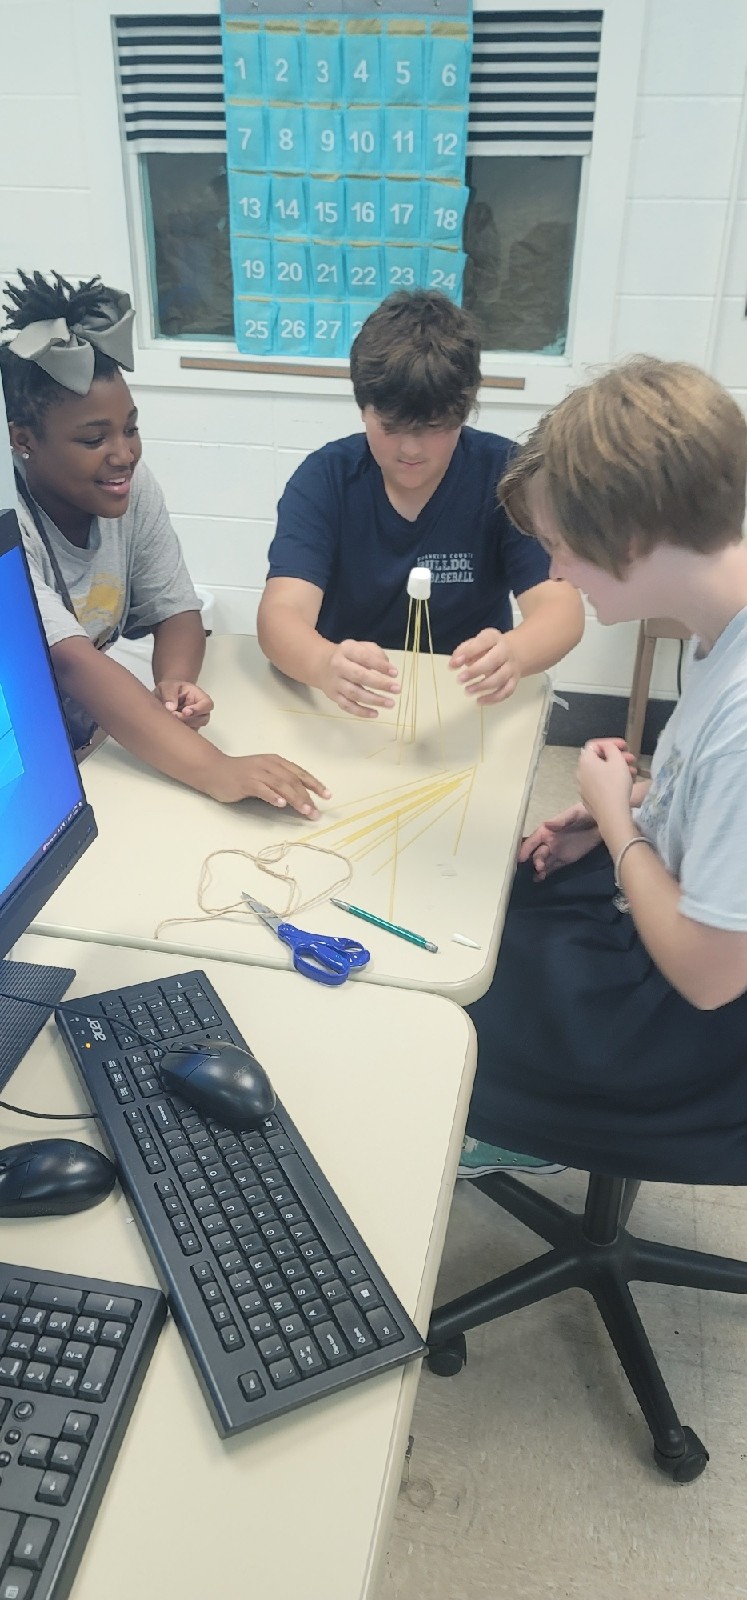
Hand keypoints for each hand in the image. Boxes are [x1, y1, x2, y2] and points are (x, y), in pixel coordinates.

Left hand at [154, 679, 213, 729]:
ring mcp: (195, 720)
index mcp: (198, 696)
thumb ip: (169, 694)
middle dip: (189, 720)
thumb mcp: (167, 687)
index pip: (207, 704)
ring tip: (171, 720)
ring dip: (184, 726)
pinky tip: (171, 726)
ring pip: (196, 728)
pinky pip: (188, 734)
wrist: (164, 696)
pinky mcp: (189, 728)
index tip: (185, 711)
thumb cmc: (169, 689)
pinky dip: (180, 732)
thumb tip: (171, 708)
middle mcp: (200, 710)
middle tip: (174, 715)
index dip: (198, 709)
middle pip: (203, 719)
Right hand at [213, 754, 330, 816]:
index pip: (300, 773)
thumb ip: (280, 782)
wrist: (214, 770)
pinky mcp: (246, 782)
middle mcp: (269, 765)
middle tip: (316, 812)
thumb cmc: (241, 774)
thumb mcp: (264, 773)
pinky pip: (262, 789)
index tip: (327, 796)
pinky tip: (281, 805)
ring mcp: (257, 772)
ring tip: (305, 811)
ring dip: (295, 799)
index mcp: (276, 761)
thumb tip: (300, 797)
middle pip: (293, 781)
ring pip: (281, 785)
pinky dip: (273, 796)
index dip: (315, 784)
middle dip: (307, 797)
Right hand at [320, 639, 399, 718]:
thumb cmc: (348, 656)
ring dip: (374, 700)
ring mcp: (335, 683)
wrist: (321, 665)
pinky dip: (361, 712)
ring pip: (354, 693)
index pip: (364, 657)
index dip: (380, 666)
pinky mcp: (333, 696)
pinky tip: (375, 714)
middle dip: (380, 684)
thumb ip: (375, 653)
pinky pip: (347, 706)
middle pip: (359, 676)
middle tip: (397, 689)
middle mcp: (338, 666)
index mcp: (346, 650)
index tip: (395, 673)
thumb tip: (388, 667)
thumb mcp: (360, 647)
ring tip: (390, 704)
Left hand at [449, 629, 520, 704]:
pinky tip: (479, 701)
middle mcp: (505, 651)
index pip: (483, 642)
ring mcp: (511, 667)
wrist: (516, 652)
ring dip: (483, 686)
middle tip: (459, 679)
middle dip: (475, 671)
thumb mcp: (476, 643)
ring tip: (467, 691)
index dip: (468, 652)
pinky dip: (493, 698)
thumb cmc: (489, 648)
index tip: (454, 664)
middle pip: (493, 661)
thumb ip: (463, 651)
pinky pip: (506, 691)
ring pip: (500, 678)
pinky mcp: (514, 680)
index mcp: (494, 638)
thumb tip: (452, 665)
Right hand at [518, 803, 600, 879]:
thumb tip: (547, 824)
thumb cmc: (586, 814)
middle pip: (537, 853)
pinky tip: (541, 879)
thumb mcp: (574, 813)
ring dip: (539, 869)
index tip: (520, 858)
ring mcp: (557, 852)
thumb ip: (561, 820)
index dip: (526, 849)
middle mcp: (549, 842)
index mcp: (547, 830)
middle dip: (535, 861)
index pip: (533, 841)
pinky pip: (553, 867)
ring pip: (544, 862)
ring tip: (538, 877)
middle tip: (539, 867)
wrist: (603, 823)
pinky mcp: (566, 860)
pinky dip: (547, 873)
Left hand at [577, 738, 634, 829]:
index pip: (595, 745)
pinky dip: (611, 780)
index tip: (625, 746)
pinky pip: (600, 784)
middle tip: (632, 760)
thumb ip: (611, 748)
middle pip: (598, 759)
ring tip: (632, 773)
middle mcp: (580, 772)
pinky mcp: (588, 799)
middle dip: (617, 757)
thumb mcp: (617, 760)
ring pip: (601, 772)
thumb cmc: (616, 784)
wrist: (612, 814)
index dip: (611, 743)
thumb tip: (606, 747)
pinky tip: (624, 784)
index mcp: (585, 761)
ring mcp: (583, 787)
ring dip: (616, 769)